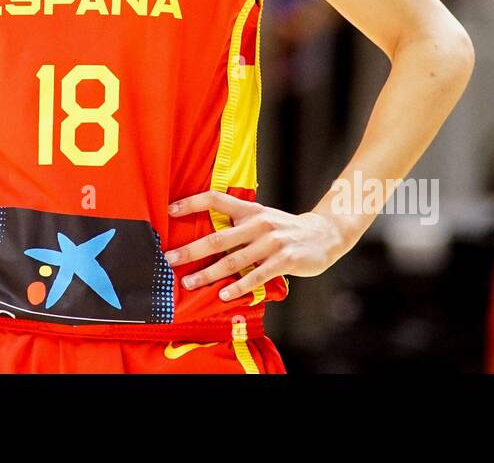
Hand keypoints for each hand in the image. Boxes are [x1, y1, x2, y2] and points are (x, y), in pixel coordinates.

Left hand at [165, 191, 346, 297]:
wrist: (324, 234)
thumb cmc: (283, 229)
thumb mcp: (261, 217)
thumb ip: (237, 223)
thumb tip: (203, 233)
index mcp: (249, 210)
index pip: (215, 199)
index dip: (192, 203)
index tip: (169, 210)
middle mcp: (258, 223)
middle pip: (218, 237)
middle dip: (191, 250)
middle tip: (169, 259)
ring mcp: (271, 242)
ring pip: (233, 261)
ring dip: (208, 274)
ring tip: (189, 283)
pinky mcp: (284, 260)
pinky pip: (256, 276)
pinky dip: (238, 286)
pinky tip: (222, 295)